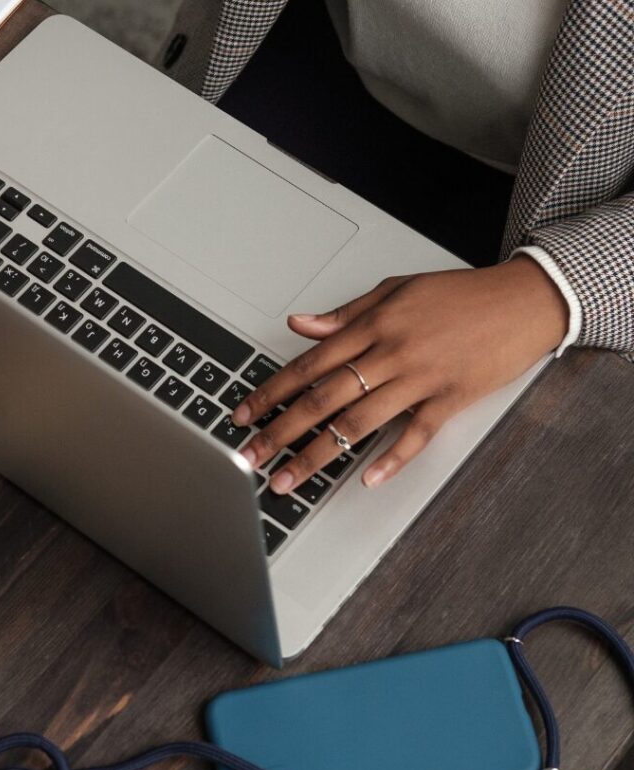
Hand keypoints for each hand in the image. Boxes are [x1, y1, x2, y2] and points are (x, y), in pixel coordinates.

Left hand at [232, 256, 568, 490]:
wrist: (524, 300)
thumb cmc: (458, 295)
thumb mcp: (395, 290)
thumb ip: (344, 314)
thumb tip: (300, 324)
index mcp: (372, 326)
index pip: (307, 364)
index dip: (271, 393)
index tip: (245, 414)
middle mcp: (390, 353)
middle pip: (322, 399)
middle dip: (279, 432)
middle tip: (250, 456)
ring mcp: (420, 379)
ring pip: (358, 423)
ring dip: (317, 455)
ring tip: (288, 478)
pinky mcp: (451, 399)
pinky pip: (416, 434)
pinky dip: (391, 459)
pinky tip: (366, 478)